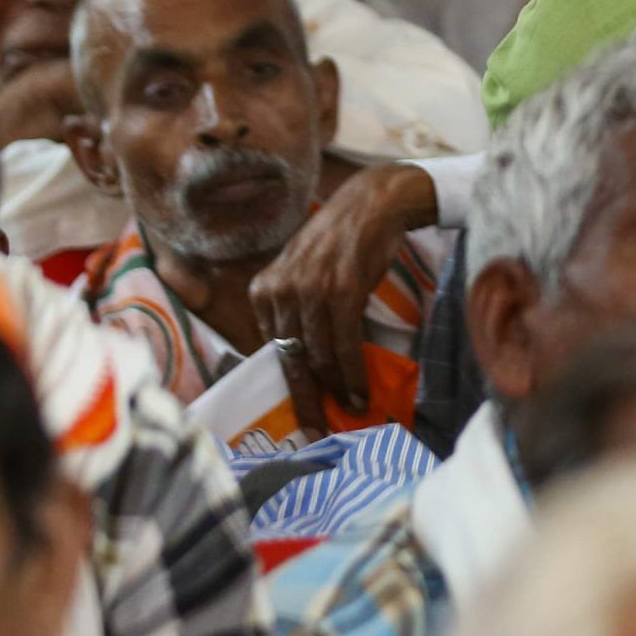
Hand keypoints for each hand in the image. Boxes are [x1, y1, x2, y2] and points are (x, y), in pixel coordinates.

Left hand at [249, 162, 437, 436]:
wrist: (372, 203)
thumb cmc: (340, 240)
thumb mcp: (301, 270)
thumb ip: (292, 307)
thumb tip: (303, 358)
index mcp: (263, 288)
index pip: (272, 348)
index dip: (288, 383)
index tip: (301, 411)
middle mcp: (281, 290)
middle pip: (291, 357)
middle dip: (305, 399)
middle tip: (315, 431)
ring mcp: (310, 290)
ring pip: (319, 355)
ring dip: (337, 389)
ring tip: (352, 409)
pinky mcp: (341, 291)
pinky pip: (344, 344)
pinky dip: (353, 373)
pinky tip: (361, 391)